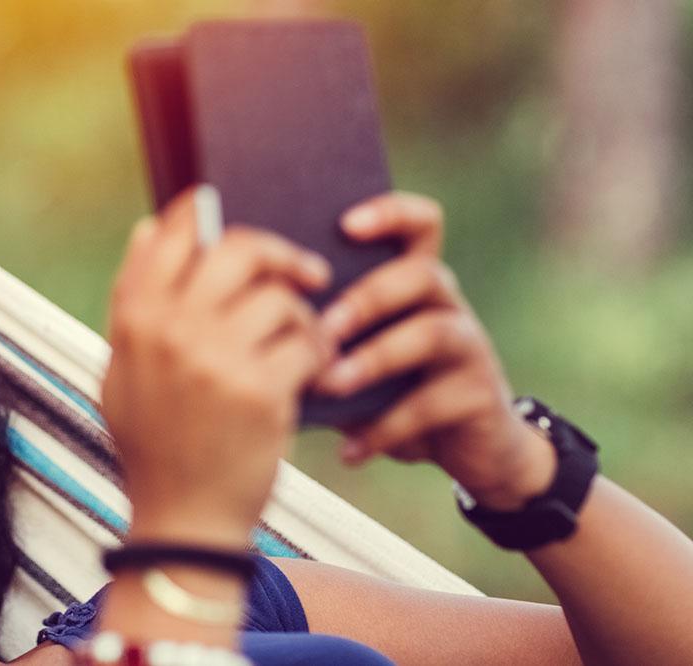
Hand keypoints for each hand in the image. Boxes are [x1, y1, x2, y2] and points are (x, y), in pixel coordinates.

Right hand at [102, 186, 334, 546]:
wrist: (184, 520)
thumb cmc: (156, 443)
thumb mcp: (122, 372)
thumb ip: (132, 301)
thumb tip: (148, 226)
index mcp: (135, 320)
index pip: (173, 232)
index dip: (204, 210)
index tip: (226, 207)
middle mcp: (171, 330)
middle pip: (239, 249)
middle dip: (279, 255)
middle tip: (305, 274)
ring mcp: (216, 359)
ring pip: (281, 297)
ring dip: (302, 316)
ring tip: (304, 341)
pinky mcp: (262, 390)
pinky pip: (307, 341)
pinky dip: (318, 354)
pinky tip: (314, 371)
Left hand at [312, 192, 555, 510]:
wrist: (470, 450)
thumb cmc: (394, 392)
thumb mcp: (359, 356)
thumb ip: (325, 333)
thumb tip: (255, 319)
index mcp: (414, 283)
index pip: (420, 224)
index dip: (391, 212)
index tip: (345, 223)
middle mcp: (447, 305)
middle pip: (421, 274)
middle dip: (369, 297)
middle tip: (324, 327)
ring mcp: (468, 347)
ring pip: (431, 333)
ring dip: (374, 358)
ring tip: (330, 384)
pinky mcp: (479, 396)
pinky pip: (430, 404)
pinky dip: (383, 429)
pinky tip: (348, 451)